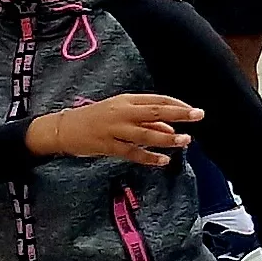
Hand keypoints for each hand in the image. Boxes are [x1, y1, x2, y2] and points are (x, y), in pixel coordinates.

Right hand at [31, 93, 200, 164]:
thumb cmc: (95, 118)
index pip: (157, 99)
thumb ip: (146, 119)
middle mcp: (121, 113)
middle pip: (154, 112)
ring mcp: (114, 130)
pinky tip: (163, 161)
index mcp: (126, 101)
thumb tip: (170, 127)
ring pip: (145, 134)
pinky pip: (132, 153)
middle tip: (198, 115)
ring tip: (185, 140)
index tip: (194, 110)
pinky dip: (149, 157)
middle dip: (178, 114)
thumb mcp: (121, 112)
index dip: (177, 104)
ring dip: (167, 138)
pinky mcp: (107, 146)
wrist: (62, 128)